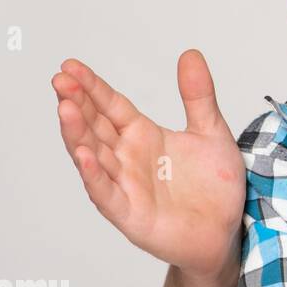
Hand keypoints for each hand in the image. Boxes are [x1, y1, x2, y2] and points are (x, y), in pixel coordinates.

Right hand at [52, 49, 245, 279]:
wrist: (226, 232)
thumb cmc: (215, 187)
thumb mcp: (212, 132)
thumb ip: (198, 96)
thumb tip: (190, 54)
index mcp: (144, 136)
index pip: (111, 106)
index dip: (92, 87)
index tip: (70, 66)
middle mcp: (128, 158)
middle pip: (95, 126)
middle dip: (77, 103)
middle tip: (61, 79)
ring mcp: (125, 185)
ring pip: (94, 156)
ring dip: (77, 133)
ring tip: (65, 107)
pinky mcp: (129, 213)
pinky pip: (107, 192)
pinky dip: (95, 175)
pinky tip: (85, 154)